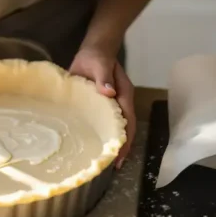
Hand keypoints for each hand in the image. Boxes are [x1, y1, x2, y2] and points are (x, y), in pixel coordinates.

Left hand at [69, 47, 135, 168]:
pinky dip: (97, 134)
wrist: (92, 50)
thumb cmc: (96, 57)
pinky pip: (98, 123)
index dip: (126, 139)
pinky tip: (87, 144)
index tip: (121, 156)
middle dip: (120, 147)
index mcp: (123, 95)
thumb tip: (109, 93)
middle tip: (112, 166)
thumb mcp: (100, 64)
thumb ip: (104, 77)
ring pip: (112, 128)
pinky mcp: (96, 106)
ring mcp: (108, 106)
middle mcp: (118, 103)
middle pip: (123, 129)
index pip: (128, 121)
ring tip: (102, 161)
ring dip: (109, 143)